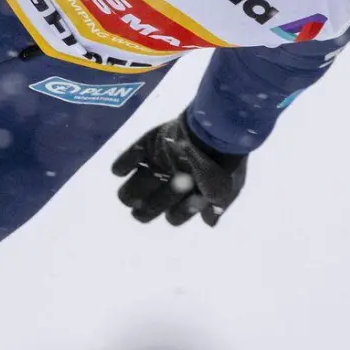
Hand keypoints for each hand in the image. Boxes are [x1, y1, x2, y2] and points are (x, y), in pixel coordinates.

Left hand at [111, 116, 247, 226]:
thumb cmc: (224, 160)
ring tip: (129, 196)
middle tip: (142, 210)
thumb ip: (218, 205)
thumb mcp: (229, 187)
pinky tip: (120, 172)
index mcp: (189, 193)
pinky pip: (129, 158)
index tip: (174, 211)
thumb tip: (209, 222)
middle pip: (152, 204)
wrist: (215, 127)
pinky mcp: (148, 146)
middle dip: (147, 209)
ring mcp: (158, 164)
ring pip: (136, 185)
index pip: (176, 214)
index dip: (176, 214)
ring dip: (131, 192)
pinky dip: (122, 165)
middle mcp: (171, 181)